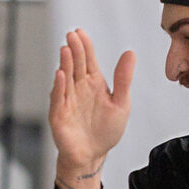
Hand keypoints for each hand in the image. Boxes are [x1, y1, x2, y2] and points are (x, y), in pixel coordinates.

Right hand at [50, 29, 134, 188]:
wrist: (92, 156)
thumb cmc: (105, 131)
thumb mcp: (120, 104)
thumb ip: (123, 80)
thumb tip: (130, 53)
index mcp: (93, 83)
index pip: (87, 59)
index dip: (85, 46)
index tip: (81, 32)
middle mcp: (78, 88)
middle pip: (75, 64)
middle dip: (73, 50)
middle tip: (72, 36)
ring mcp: (67, 100)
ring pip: (65, 78)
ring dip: (65, 64)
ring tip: (66, 49)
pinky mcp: (59, 115)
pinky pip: (58, 99)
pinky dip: (58, 87)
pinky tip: (60, 75)